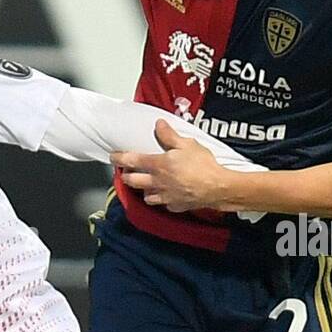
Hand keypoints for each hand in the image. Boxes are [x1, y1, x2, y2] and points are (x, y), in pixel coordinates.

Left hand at [112, 121, 234, 212]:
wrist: (217, 187)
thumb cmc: (203, 165)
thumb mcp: (187, 144)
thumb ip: (169, 135)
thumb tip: (159, 125)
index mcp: (158, 165)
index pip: (131, 161)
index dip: (119, 158)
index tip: (113, 156)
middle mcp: (157, 182)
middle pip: (132, 181)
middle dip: (125, 176)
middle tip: (126, 171)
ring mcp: (165, 197)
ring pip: (145, 196)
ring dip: (142, 189)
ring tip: (145, 184)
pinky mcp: (175, 206)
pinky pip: (163, 204)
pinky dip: (161, 199)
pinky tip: (165, 195)